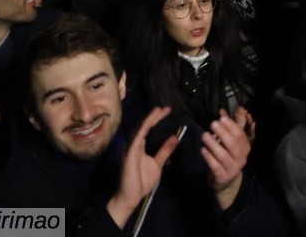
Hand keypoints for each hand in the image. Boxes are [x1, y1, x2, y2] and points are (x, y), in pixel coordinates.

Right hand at [105, 107, 180, 228]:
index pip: (149, 130)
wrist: (130, 198)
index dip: (157, 120)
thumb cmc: (141, 182)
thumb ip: (164, 151)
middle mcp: (134, 145)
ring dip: (149, 120)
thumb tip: (175, 137)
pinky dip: (143, 129)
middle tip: (166, 108)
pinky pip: (137, 139)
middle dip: (154, 117)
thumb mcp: (157, 164)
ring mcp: (131, 149)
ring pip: (140, 130)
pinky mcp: (130, 154)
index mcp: (140, 147)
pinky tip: (149, 122)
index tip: (168, 111)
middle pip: (144, 127)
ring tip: (158, 111)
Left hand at [202, 110, 250, 208]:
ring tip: (205, 135)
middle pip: (233, 145)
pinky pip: (215, 166)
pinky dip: (209, 157)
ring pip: (224, 156)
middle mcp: (241, 159)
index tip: (221, 118)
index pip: (240, 136)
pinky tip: (203, 150)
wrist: (226, 182)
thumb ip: (228, 130)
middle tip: (212, 124)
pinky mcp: (223, 177)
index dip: (231, 126)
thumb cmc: (227, 158)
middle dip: (223, 133)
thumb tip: (222, 112)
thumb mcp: (230, 145)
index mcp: (245, 149)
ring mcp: (233, 169)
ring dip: (213, 144)